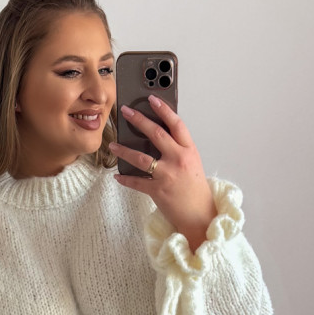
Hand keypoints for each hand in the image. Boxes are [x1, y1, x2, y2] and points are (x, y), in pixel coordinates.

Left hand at [109, 95, 217, 247]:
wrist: (200, 215)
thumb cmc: (195, 189)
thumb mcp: (192, 163)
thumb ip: (178, 149)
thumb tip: (158, 136)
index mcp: (189, 150)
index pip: (176, 124)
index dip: (163, 109)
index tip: (152, 99)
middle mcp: (179, 160)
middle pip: (156, 134)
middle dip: (138, 120)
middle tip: (126, 112)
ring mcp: (167, 175)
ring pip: (140, 157)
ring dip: (124, 150)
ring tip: (113, 145)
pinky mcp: (158, 191)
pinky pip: (136, 182)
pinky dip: (126, 179)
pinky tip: (118, 175)